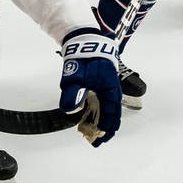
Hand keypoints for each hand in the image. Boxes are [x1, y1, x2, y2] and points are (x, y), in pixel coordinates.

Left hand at [58, 27, 121, 146]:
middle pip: (113, 112)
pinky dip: (101, 113)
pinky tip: (93, 119)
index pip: (112, 111)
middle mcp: (111, 88)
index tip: (102, 136)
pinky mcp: (101, 85)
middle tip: (100, 141)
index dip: (108, 125)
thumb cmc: (82, 58)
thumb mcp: (74, 76)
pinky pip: (104, 102)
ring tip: (98, 134)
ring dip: (104, 121)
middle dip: (108, 128)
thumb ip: (72, 93)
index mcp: (109, 87)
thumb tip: (69, 109)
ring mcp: (107, 86)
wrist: (84, 41)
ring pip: (109, 108)